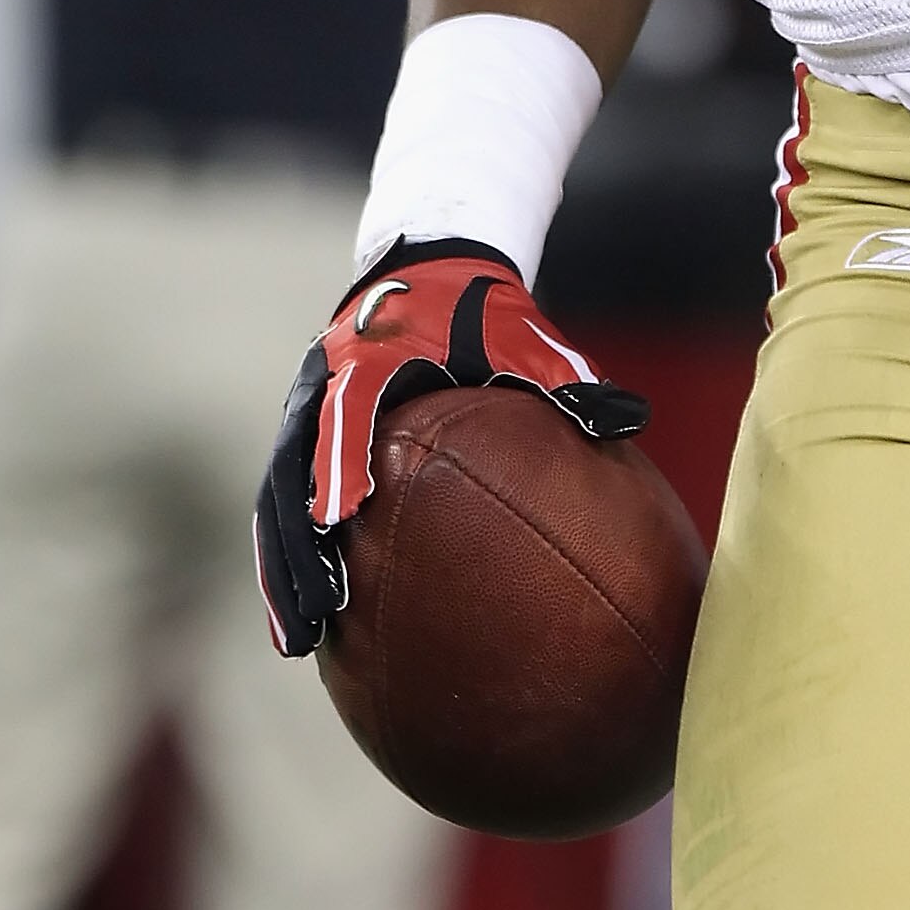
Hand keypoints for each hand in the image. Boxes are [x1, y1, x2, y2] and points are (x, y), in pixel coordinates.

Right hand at [255, 238, 648, 657]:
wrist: (427, 269)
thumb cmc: (478, 310)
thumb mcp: (522, 336)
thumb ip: (566, 379)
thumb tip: (631, 420)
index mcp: (369, 362)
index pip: (344, 416)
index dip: (339, 466)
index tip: (341, 519)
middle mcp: (323, 390)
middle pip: (290, 478)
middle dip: (295, 549)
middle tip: (318, 615)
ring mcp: (304, 417)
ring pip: (278, 501)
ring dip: (283, 568)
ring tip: (299, 640)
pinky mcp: (303, 440)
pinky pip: (285, 505)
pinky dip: (288, 557)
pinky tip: (310, 619)